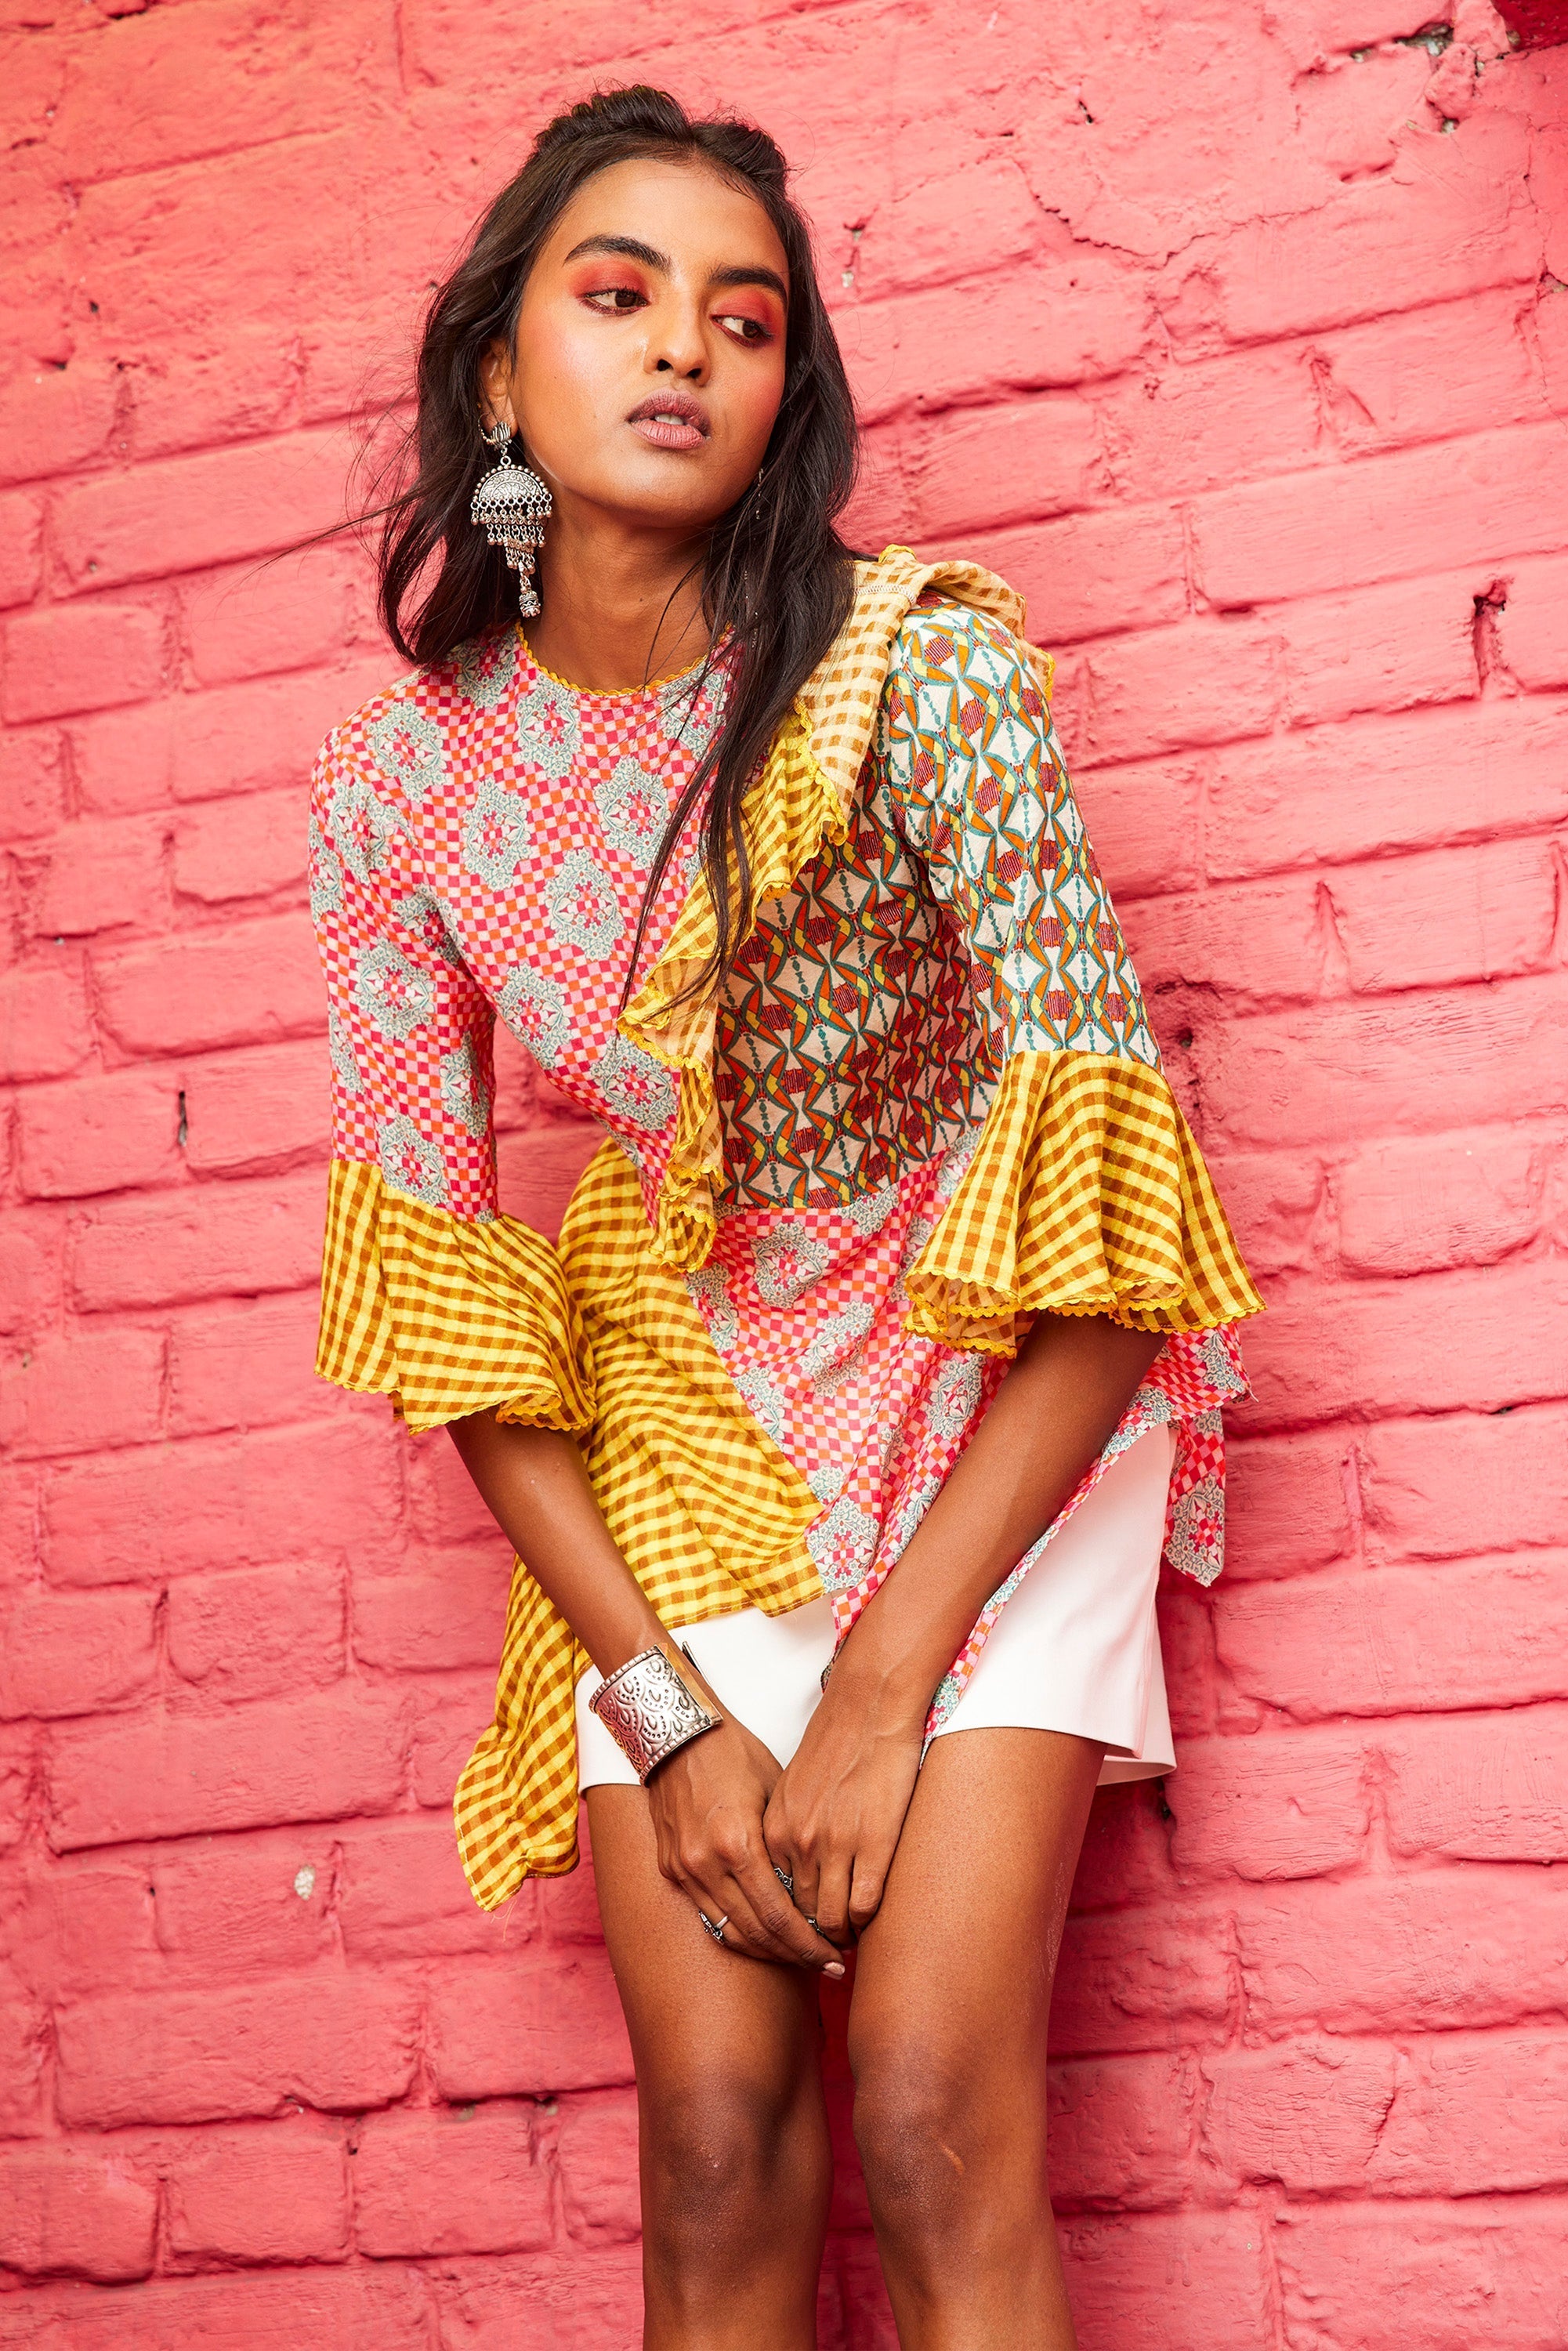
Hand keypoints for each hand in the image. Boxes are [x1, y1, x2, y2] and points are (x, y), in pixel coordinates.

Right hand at [646, 1712, 845, 1976]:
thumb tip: (819, 1890)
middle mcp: (707, 1864)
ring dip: (768, 1952)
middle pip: (757, 1934)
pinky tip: (763, 1939)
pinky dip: (737, 1934)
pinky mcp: (670, 1869)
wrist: (677, 1733)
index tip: (836, 1958)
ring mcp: (684, 1870)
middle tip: (828, 1966)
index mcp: (738, 1844)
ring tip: (800, 1958)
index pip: (779, 1917)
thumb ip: (789, 1847)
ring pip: (730, 1934)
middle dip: (796, 1956)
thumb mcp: (775, 1794)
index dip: (811, 1945)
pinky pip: (708, 1917)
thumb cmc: (734, 1753)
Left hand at [763, 1659, 925, 1945]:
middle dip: (811, 1939)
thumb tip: (786, 1873)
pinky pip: (864, 1904)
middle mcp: (797, 1842)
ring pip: (831, 1918)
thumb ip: (782, 1831)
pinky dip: (866, 1919)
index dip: (784, 1924)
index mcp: (771, 1830)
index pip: (769, 1899)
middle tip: (826, 1950)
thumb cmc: (832, 1742)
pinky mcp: (873, 1843)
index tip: (798, 1935)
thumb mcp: (787, 1789)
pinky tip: (871, 1917)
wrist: (868, 1706)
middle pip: (798, 1916)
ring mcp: (835, 1845)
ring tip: (851, 1938)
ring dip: (841, 1934)